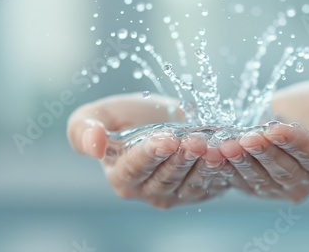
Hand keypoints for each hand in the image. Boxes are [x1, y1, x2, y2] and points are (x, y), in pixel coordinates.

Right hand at [67, 94, 231, 207]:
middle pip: (165, 177)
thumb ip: (83, 129)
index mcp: (120, 176)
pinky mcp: (197, 191)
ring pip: (189, 182)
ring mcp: (174, 194)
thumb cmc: (127, 117)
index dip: (149, 154)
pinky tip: (225, 154)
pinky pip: (209, 183)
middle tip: (194, 140)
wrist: (162, 118)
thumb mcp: (97, 115)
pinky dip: (218, 170)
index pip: (134, 169)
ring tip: (212, 146)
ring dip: (202, 165)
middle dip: (180, 158)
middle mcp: (146, 191)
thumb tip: (93, 144)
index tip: (165, 139)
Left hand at [218, 81, 308, 202]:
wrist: (294, 111)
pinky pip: (240, 180)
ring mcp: (282, 188)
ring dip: (242, 162)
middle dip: (264, 152)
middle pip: (285, 169)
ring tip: (227, 145)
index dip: (294, 142)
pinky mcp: (258, 186)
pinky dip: (226, 168)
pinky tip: (213, 155)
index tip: (275, 128)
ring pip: (261, 178)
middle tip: (247, 137)